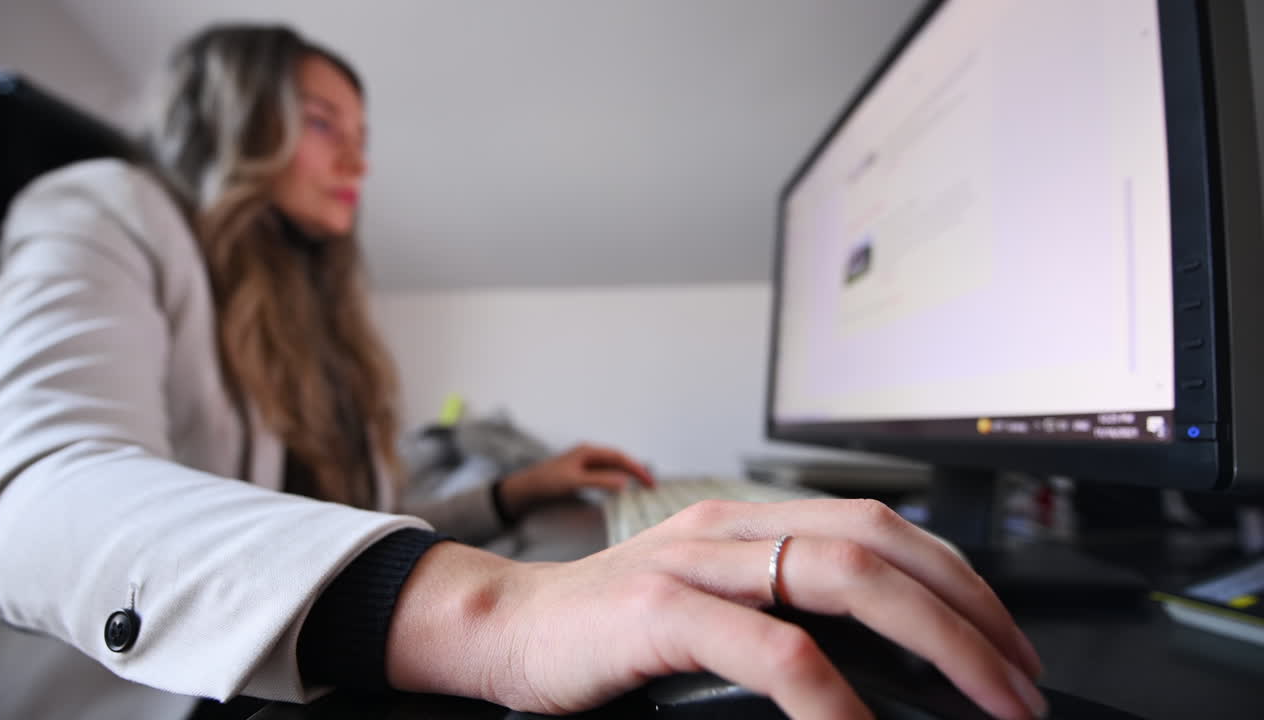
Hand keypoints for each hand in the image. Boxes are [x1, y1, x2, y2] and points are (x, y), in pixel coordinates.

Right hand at [386, 498, 1045, 719]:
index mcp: (750, 521)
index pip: (881, 525)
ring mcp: (697, 561)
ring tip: (985, 699)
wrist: (506, 628)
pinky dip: (832, 693)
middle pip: (881, 541)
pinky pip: (771, 647)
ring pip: (843, 574)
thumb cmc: (609, 629)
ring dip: (935, 639)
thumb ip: (782, 611)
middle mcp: (732, 526)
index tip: (1005, 641)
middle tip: (1020, 681)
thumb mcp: (709, 605)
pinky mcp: (659, 611)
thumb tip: (881, 663)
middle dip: (969, 610)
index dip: (957, 578)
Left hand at [498, 443, 655, 516]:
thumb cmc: (547, 482)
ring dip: (628, 475)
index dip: (636, 468)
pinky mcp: (582, 471)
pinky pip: (605, 473)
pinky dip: (617, 479)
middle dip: (636, 471)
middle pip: (618, 460)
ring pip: (613, 466)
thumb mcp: (574, 481)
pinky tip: (622, 487)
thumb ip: (599, 481)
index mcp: (588, 451)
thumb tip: (624, 482)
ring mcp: (585, 462)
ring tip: (643, 487)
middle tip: (652, 486)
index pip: (619, 457)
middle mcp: (588, 453)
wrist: (527, 487)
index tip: (649, 481)